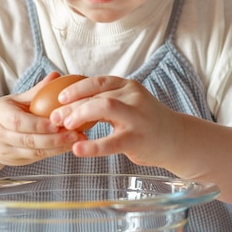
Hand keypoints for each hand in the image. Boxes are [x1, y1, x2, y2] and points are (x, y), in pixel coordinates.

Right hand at [0, 72, 85, 165]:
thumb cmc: (2, 114)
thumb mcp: (15, 100)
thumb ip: (36, 91)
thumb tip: (56, 76)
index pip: (18, 122)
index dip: (38, 124)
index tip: (57, 122)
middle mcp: (0, 136)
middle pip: (28, 140)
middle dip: (53, 139)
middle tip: (75, 134)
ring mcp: (7, 151)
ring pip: (34, 152)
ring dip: (58, 148)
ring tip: (77, 141)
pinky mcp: (16, 162)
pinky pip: (37, 158)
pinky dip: (54, 152)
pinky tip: (69, 146)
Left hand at [49, 75, 184, 167]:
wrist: (176, 139)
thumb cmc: (145, 123)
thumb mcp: (128, 105)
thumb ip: (106, 102)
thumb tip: (70, 105)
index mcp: (128, 86)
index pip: (97, 82)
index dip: (76, 88)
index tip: (59, 98)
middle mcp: (133, 97)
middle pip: (97, 94)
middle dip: (73, 105)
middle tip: (55, 117)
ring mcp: (137, 117)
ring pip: (105, 107)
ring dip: (80, 115)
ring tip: (66, 127)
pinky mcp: (138, 139)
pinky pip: (112, 142)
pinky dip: (92, 146)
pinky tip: (77, 149)